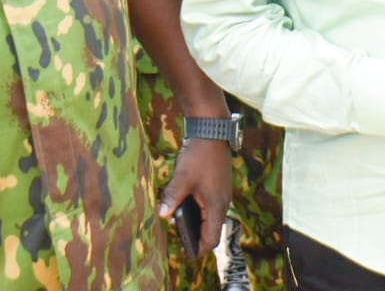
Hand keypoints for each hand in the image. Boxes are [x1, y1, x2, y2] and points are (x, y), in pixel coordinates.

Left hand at [157, 138, 230, 258]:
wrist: (212, 130)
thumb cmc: (199, 154)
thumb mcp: (183, 177)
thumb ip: (172, 198)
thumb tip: (162, 216)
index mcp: (217, 206)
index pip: (212, 239)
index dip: (199, 248)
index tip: (186, 253)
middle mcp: (222, 202)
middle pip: (211, 230)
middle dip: (196, 236)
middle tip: (178, 237)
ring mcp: (221, 193)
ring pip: (210, 217)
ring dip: (196, 222)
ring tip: (178, 221)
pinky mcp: (217, 184)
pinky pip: (209, 205)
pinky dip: (198, 210)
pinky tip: (183, 203)